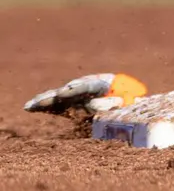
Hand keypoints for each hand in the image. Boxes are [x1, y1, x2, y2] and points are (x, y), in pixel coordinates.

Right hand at [24, 73, 147, 115]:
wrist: (127, 100)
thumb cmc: (128, 100)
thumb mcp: (126, 100)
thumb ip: (112, 102)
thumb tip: (93, 105)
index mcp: (102, 83)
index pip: (86, 86)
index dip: (75, 89)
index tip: (64, 91)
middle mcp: (86, 86)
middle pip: (69, 90)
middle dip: (56, 95)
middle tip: (46, 99)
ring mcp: (77, 94)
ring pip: (59, 97)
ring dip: (45, 100)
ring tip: (31, 105)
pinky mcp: (71, 103)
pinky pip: (56, 105)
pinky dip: (43, 106)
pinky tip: (29, 107)